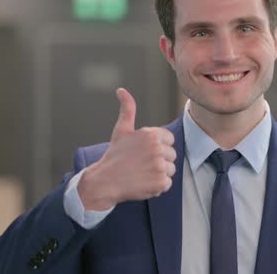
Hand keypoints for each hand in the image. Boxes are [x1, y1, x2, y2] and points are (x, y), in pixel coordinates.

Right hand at [78, 88, 176, 210]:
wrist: (104, 181)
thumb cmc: (115, 155)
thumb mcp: (122, 130)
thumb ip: (128, 109)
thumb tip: (121, 90)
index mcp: (151, 135)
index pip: (169, 140)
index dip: (158, 146)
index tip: (144, 152)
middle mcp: (157, 149)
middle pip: (172, 155)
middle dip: (159, 160)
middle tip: (141, 163)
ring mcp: (160, 167)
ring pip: (171, 169)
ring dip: (159, 173)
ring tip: (142, 173)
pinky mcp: (161, 183)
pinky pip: (167, 183)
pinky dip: (157, 186)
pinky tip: (143, 182)